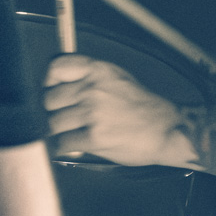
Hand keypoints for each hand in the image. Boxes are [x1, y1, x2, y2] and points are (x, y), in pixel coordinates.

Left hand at [43, 55, 182, 165]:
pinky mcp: (94, 137)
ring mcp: (92, 113)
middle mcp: (92, 89)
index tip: (51, 90)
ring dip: (59, 131)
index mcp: (97, 70)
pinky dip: (65, 147)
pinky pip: (63, 142)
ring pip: (53, 123)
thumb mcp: (116, 77)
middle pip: (49, 99)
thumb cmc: (142, 106)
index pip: (56, 68)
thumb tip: (60, 84)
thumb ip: (88, 77)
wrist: (166, 129)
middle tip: (64, 117)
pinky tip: (74, 145)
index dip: (48, 81)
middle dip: (54, 110)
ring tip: (71, 132)